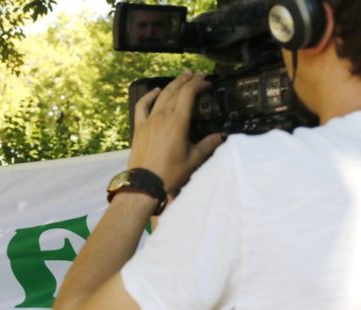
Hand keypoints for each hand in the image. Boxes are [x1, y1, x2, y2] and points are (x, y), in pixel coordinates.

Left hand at [128, 71, 223, 192]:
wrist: (144, 183)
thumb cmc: (169, 173)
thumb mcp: (193, 160)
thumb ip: (208, 145)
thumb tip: (221, 137)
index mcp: (178, 122)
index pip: (188, 94)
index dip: (198, 84)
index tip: (207, 83)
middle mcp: (162, 117)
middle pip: (175, 90)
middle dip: (187, 80)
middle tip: (197, 75)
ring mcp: (149, 120)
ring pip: (161, 95)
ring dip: (172, 84)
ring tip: (182, 77)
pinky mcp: (139, 127)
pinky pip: (142, 106)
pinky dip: (148, 96)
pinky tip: (155, 91)